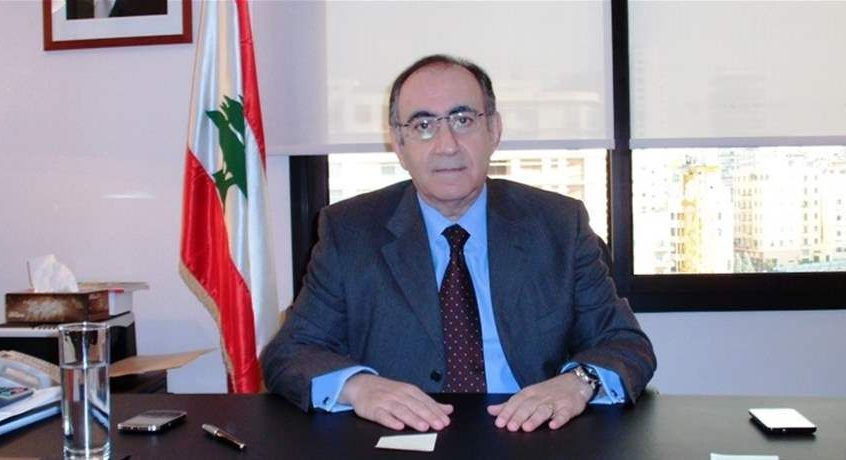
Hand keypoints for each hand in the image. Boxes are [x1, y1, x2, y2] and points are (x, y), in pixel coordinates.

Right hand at [339, 374, 453, 431]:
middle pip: (415, 406)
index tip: (446, 421)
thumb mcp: (409, 393)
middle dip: (428, 415)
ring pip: (401, 410)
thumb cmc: (388, 391)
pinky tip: (398, 426)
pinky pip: (382, 415)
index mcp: (409, 390)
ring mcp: (385, 401)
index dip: (436, 411)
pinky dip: (390, 420)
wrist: (360, 384)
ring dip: (412, 418)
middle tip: (438, 425)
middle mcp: (398, 395)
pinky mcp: (372, 409)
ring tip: (423, 427)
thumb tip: (448, 409)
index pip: (425, 401)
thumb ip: (429, 403)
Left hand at [487, 373, 592, 431]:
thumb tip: (491, 411)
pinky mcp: (569, 407)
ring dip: (535, 418)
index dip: (507, 412)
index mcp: (529, 393)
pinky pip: (564, 414)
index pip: (516, 402)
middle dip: (519, 416)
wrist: (575, 382)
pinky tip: (553, 425)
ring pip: (544, 410)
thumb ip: (509, 404)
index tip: (499, 422)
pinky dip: (559, 419)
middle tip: (510, 427)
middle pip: (528, 406)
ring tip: (527, 427)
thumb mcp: (527, 394)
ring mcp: (555, 402)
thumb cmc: (547, 391)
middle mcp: (541, 397)